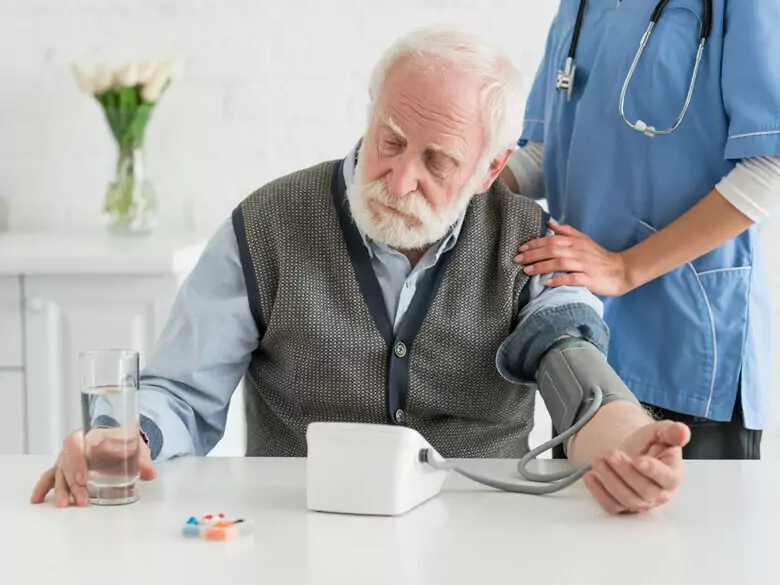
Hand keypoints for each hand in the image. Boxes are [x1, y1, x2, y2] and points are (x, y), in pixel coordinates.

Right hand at [30, 428, 155, 507]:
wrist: (122, 441)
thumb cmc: (126, 443)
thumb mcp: (137, 448)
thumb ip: (143, 461)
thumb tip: (150, 474)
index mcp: (92, 435)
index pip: (76, 442)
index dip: (77, 460)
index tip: (83, 478)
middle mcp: (77, 446)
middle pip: (67, 462)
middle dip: (72, 482)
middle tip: (81, 499)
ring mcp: (69, 458)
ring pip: (59, 472)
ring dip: (61, 489)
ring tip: (64, 505)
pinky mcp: (66, 468)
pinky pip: (50, 476)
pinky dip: (43, 487)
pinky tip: (37, 499)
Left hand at [514, 221, 630, 296]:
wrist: (621, 270)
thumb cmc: (599, 257)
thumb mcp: (584, 240)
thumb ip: (567, 232)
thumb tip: (550, 223)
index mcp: (575, 242)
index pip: (551, 239)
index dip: (535, 243)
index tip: (521, 248)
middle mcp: (578, 252)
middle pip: (552, 250)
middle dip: (532, 254)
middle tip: (517, 259)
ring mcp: (584, 265)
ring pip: (559, 263)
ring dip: (541, 266)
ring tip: (526, 271)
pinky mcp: (589, 279)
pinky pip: (571, 278)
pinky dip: (558, 280)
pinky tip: (546, 283)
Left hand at [583, 420, 689, 514]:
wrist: (632, 453)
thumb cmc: (649, 445)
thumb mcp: (660, 433)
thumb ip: (671, 432)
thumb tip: (682, 431)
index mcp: (672, 475)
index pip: (667, 478)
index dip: (653, 470)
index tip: (638, 460)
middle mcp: (660, 494)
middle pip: (644, 490)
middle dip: (624, 471)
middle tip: (609, 453)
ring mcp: (641, 502)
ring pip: (627, 499)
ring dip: (609, 480)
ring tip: (597, 460)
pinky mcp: (623, 507)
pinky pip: (612, 506)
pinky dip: (599, 493)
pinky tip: (590, 476)